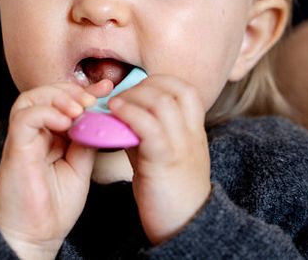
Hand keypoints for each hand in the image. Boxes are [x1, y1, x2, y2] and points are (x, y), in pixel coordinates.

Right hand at [0, 80, 111, 258]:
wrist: (35, 236)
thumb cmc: (54, 206)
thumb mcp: (80, 166)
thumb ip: (86, 140)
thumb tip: (101, 117)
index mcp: (49, 135)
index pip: (63, 101)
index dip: (85, 91)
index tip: (108, 87)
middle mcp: (34, 133)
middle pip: (45, 92)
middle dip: (71, 90)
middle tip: (92, 99)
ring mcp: (23, 138)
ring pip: (30, 98)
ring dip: (57, 97)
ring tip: (79, 109)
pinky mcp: (15, 147)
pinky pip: (24, 117)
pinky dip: (45, 113)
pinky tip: (65, 122)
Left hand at [109, 75, 210, 244]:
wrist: (185, 226)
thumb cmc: (168, 191)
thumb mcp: (161, 154)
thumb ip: (145, 132)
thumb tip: (119, 113)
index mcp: (194, 130)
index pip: (184, 88)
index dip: (157, 82)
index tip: (135, 91)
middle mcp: (192, 133)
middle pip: (174, 89)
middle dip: (142, 86)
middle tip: (120, 97)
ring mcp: (181, 146)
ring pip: (163, 102)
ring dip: (133, 96)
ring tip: (114, 103)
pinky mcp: (165, 161)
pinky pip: (151, 127)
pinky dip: (130, 114)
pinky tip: (114, 113)